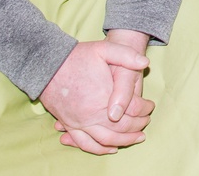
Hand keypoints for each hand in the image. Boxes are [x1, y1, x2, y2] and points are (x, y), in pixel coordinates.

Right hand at [41, 39, 151, 154]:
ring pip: (105, 140)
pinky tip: (110, 148)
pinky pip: (85, 144)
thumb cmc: (76, 57)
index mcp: (104, 96)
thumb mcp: (103, 49)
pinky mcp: (69, 125)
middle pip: (121, 128)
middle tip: (146, 123)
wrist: (47, 65)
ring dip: (123, 142)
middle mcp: (92, 114)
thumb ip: (126, 55)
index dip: (145, 109)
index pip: (132, 110)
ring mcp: (79, 122)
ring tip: (135, 138)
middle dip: (137, 127)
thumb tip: (145, 64)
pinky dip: (99, 149)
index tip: (150, 106)